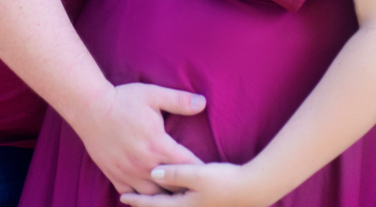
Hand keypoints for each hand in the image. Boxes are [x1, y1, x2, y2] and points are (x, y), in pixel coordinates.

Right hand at [70, 82, 206, 194]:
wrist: (89, 107)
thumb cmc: (123, 100)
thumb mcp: (153, 95)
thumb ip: (180, 101)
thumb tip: (203, 102)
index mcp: (158, 145)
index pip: (188, 166)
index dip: (201, 170)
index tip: (209, 172)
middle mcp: (144, 164)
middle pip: (173, 186)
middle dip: (185, 186)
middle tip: (195, 187)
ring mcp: (128, 172)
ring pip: (152, 195)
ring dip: (164, 194)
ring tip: (175, 195)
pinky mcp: (114, 174)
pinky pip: (130, 195)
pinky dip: (140, 197)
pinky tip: (148, 194)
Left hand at [119, 162, 269, 206]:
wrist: (253, 189)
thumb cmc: (225, 180)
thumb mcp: (198, 174)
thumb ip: (174, 173)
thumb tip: (153, 172)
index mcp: (184, 206)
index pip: (154, 204)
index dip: (137, 200)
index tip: (122, 197)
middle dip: (144, 205)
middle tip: (127, 198)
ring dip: (157, 203)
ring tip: (145, 198)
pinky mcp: (206, 204)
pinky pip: (180, 204)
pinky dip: (170, 202)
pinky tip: (171, 195)